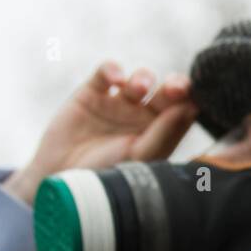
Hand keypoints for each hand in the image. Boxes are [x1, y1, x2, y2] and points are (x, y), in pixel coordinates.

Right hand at [3, 62, 198, 205]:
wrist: (57, 180)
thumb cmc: (103, 176)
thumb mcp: (137, 158)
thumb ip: (163, 133)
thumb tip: (191, 106)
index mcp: (160, 134)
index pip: (183, 111)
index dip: (191, 100)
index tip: (193, 98)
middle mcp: (143, 117)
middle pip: (167, 92)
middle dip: (175, 85)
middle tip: (176, 88)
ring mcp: (118, 103)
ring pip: (141, 79)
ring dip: (144, 78)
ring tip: (139, 88)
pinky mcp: (92, 93)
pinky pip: (107, 72)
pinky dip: (112, 70)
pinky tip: (115, 79)